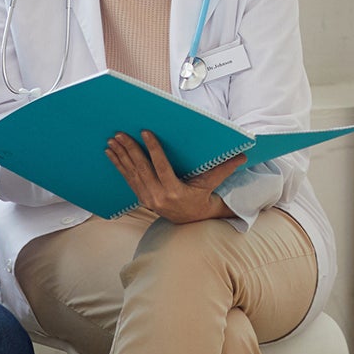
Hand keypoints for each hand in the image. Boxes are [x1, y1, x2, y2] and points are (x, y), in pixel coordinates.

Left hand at [106, 130, 242, 223]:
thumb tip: (243, 155)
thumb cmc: (201, 198)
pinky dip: (118, 165)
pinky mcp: (141, 199)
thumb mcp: (211, 185)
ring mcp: (148, 199)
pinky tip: (111, 153)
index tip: (145, 132)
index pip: (161, 167)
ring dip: (120, 156)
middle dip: (130, 150)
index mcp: (174, 191)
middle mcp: (158, 197)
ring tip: (112, 140)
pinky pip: (128, 180)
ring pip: (132, 174)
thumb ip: (224, 169)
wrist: (190, 221)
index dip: (153, 149)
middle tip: (120, 133)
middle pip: (142, 170)